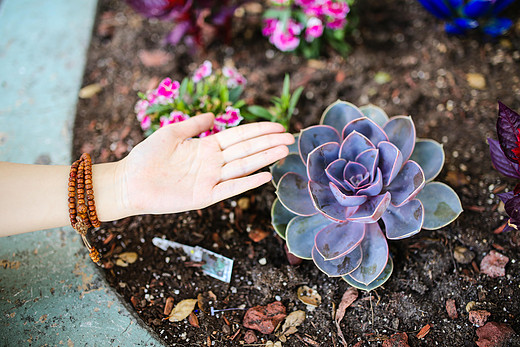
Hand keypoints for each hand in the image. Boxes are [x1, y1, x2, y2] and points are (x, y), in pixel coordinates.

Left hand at [118, 113, 293, 215]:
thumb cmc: (147, 157)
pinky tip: (265, 176)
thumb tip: (213, 116)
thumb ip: (193, 125)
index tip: (278, 126)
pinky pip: (230, 189)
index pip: (239, 137)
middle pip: (246, 150)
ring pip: (243, 166)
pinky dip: (247, 183)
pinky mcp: (204, 196)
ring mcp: (210, 180)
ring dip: (264, 158)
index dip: (258, 131)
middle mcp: (212, 163)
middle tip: (291, 137)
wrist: (128, 182)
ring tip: (284, 150)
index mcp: (206, 147)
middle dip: (268, 143)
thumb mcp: (171, 133)